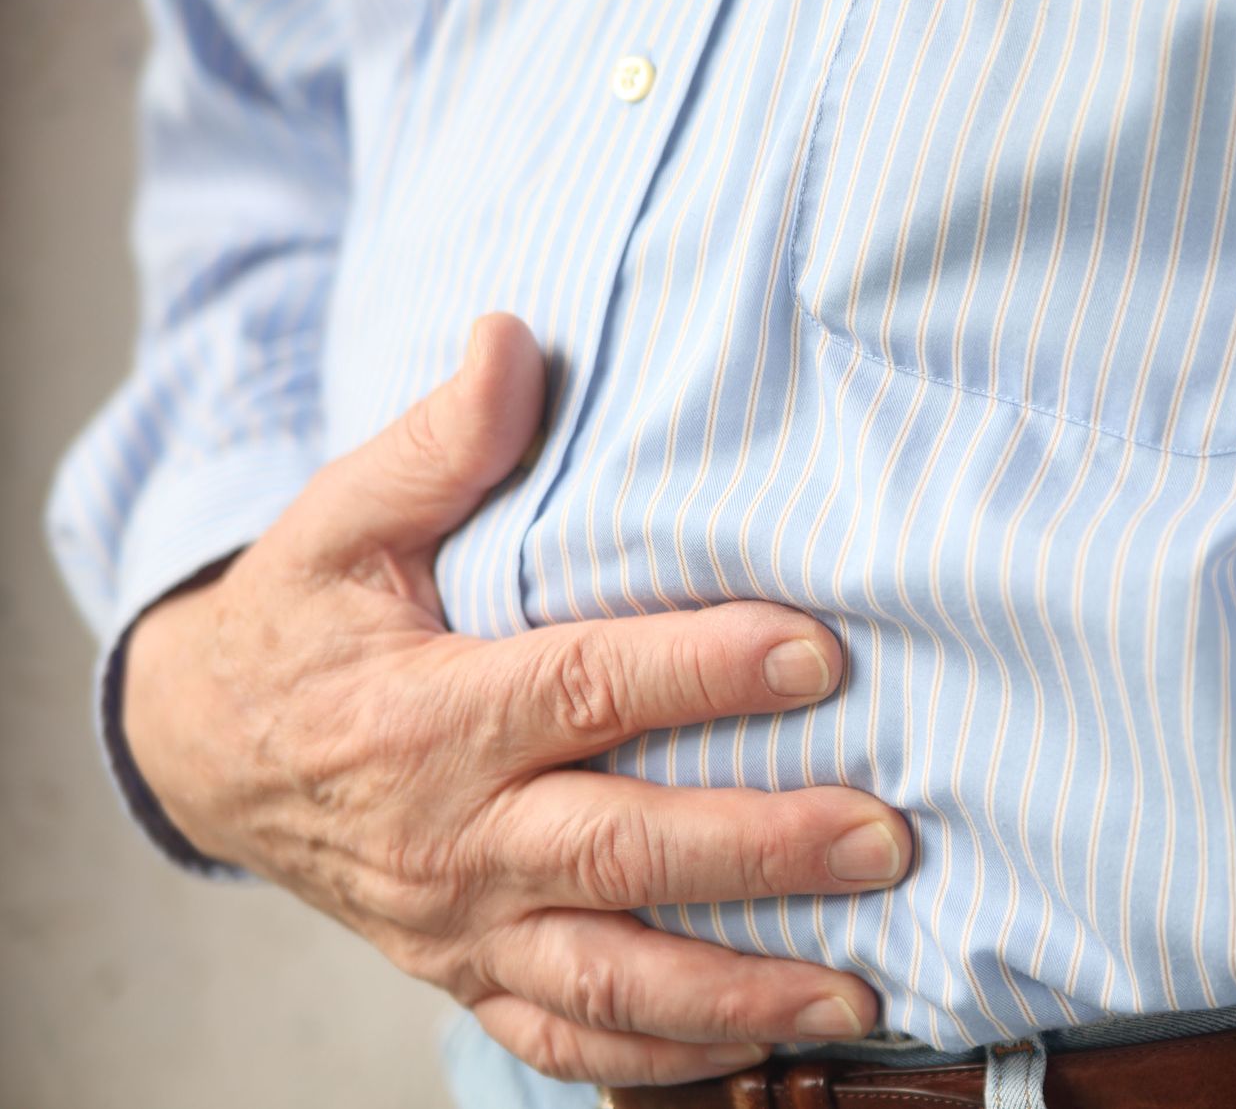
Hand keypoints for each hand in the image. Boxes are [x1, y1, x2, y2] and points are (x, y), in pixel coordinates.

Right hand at [122, 314, 910, 1085]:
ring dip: (739, 988)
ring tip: (860, 988)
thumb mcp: (339, 525)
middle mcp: (452, 835)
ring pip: (611, 973)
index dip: (704, 671)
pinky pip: (565, 1036)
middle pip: (623, 849)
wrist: (208, 755)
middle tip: (886, 833)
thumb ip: (435, 442)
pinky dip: (663, 1057)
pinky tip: (762, 1050)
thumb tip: (515, 339)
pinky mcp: (468, 973)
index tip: (819, 652)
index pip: (586, 689)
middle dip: (762, 847)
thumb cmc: (299, 629)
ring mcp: (462, 924)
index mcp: (429, 714)